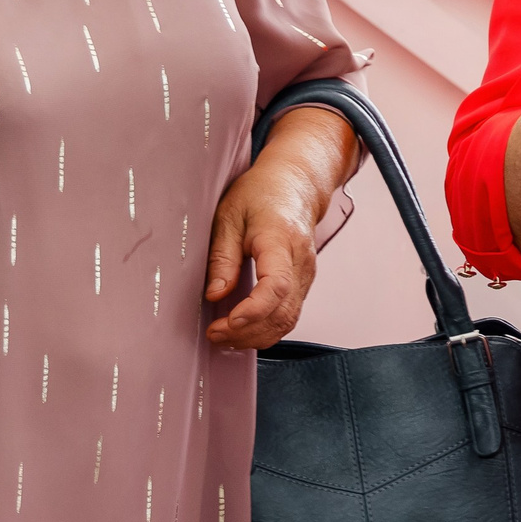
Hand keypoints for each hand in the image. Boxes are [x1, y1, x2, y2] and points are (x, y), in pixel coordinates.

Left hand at [203, 157, 321, 350]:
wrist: (296, 184)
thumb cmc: (262, 194)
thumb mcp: (229, 216)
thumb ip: (223, 257)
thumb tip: (215, 294)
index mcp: (281, 239)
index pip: (276, 285)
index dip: (254, 310)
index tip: (229, 322)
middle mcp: (301, 262)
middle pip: (282, 312)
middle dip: (247, 332)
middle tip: (214, 333)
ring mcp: (306, 275)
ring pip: (287, 320)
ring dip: (255, 336)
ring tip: (224, 336)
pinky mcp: (303, 283)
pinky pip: (288, 315)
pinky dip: (266, 329)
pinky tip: (242, 330)